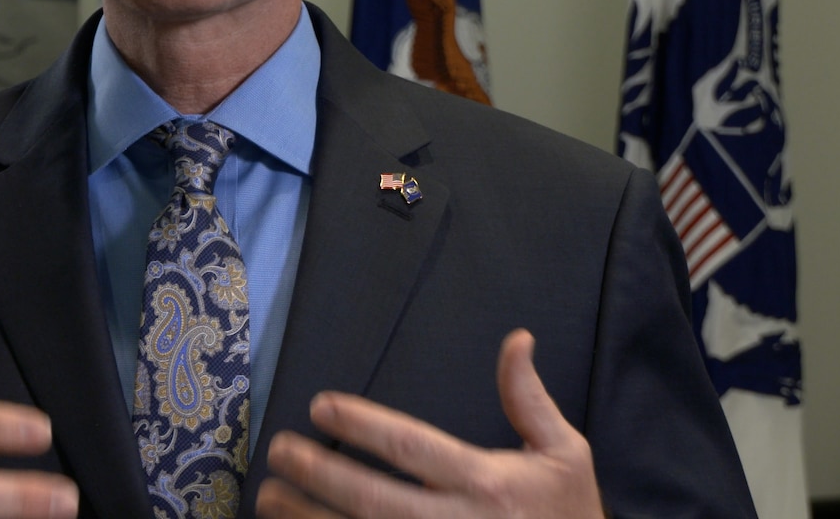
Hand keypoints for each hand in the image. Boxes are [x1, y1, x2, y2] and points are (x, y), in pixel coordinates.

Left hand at [257, 331, 604, 518]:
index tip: (321, 404)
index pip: (411, 447)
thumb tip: (516, 339)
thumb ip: (529, 399)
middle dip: (318, 473)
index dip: (361, 424)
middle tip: (278, 452)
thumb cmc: (570, 516)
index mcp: (486, 483)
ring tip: (269, 497)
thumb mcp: (565, 454)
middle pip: (371, 498)